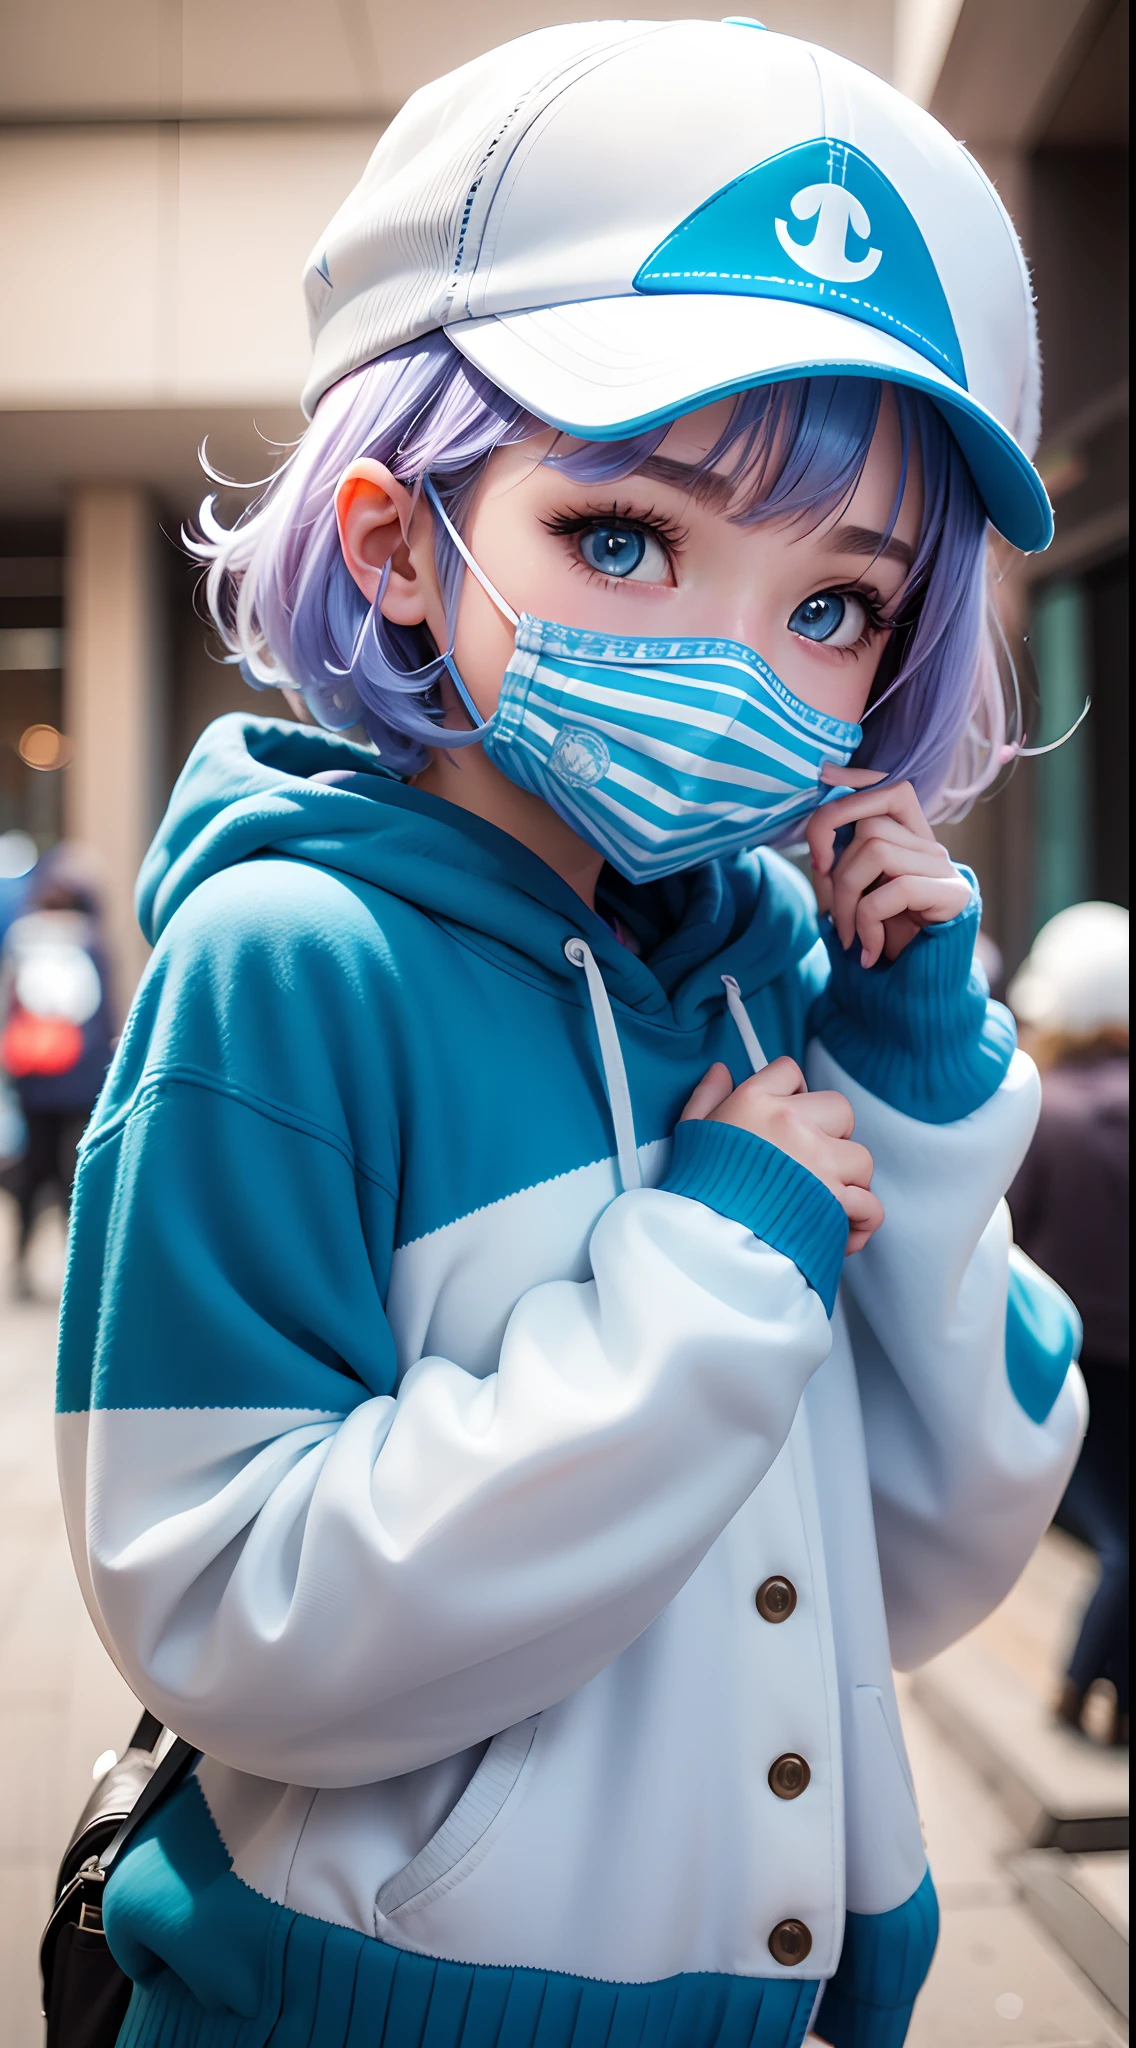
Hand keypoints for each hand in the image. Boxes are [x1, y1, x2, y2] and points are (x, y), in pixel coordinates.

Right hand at [681, 1059, 882, 1253]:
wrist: (704, 1243)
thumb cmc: (696, 1190)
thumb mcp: (691, 1135)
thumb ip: (708, 1097)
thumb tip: (722, 1071)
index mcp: (754, 1102)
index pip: (790, 1072)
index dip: (794, 1094)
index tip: (788, 1119)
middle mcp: (790, 1124)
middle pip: (840, 1110)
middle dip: (832, 1136)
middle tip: (809, 1164)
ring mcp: (817, 1161)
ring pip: (861, 1158)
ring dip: (848, 1180)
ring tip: (823, 1200)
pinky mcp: (834, 1201)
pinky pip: (869, 1204)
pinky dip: (861, 1220)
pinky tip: (842, 1228)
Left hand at [807, 767, 970, 968]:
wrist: (920, 998)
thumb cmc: (883, 948)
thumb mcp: (851, 902)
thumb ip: (837, 868)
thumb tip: (820, 846)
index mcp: (910, 842)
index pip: (889, 790)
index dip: (851, 790)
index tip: (821, 813)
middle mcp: (931, 848)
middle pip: (867, 826)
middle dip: (834, 873)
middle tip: (833, 916)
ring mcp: (946, 869)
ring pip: (875, 850)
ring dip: (848, 901)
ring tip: (853, 938)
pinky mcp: (955, 896)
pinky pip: (896, 888)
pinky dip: (870, 922)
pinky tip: (870, 952)